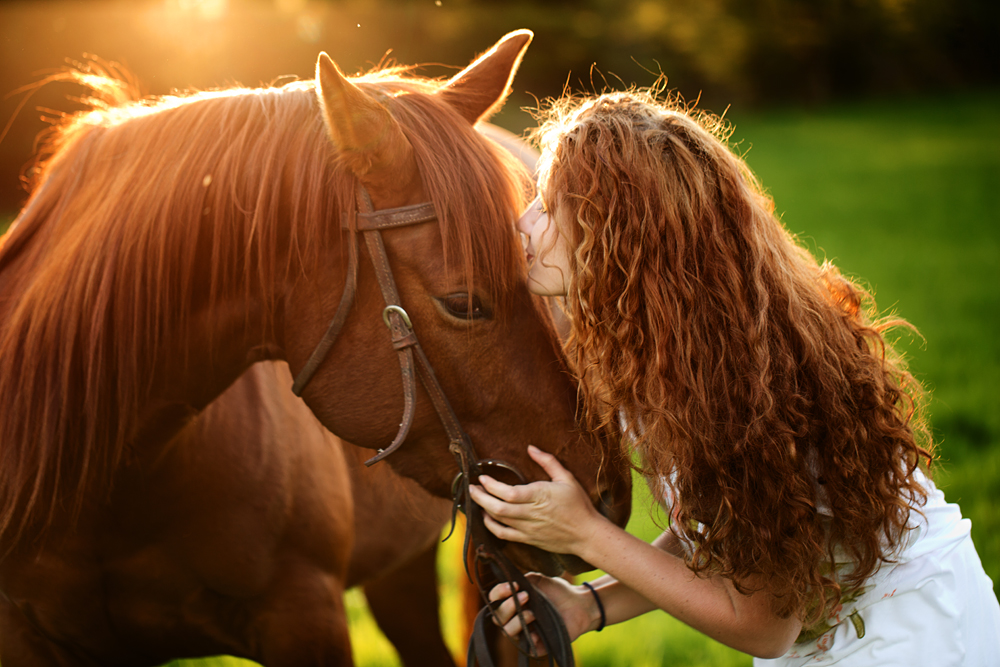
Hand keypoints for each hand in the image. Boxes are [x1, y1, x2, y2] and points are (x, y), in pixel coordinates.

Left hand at [468, 445, 601, 555]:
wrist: (587, 535)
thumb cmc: (578, 505)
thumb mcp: (567, 478)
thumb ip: (548, 462)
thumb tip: (531, 448)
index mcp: (540, 496)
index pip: (508, 493)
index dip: (491, 486)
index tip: (483, 477)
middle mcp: (531, 514)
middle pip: (498, 507)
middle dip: (480, 497)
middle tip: (471, 487)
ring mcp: (528, 529)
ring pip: (498, 521)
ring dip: (483, 509)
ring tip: (476, 498)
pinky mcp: (528, 539)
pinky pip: (503, 535)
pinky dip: (491, 526)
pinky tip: (486, 517)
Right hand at [487, 575, 600, 652]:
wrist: (579, 603)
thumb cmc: (557, 591)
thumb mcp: (537, 581)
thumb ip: (522, 579)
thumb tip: (509, 580)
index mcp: (512, 602)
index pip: (495, 599)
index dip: (498, 593)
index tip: (511, 586)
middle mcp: (514, 618)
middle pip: (497, 617)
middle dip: (508, 606)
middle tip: (525, 595)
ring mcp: (524, 632)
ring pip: (507, 630)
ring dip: (517, 619)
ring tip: (532, 611)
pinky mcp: (535, 645)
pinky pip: (524, 644)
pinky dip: (526, 634)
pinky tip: (535, 625)